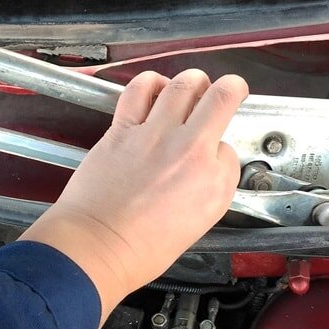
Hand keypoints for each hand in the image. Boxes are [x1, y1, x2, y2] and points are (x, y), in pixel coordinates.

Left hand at [21, 69, 247, 323]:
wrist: (98, 246)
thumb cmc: (142, 247)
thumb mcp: (199, 225)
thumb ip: (210, 187)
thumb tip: (209, 164)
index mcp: (214, 181)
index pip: (229, 149)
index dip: (221, 149)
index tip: (212, 153)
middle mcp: (190, 150)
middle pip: (221, 98)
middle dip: (230, 88)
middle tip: (228, 89)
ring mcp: (155, 135)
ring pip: (183, 85)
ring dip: (193, 81)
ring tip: (192, 85)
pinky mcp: (123, 129)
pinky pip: (140, 89)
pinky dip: (151, 82)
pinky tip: (154, 86)